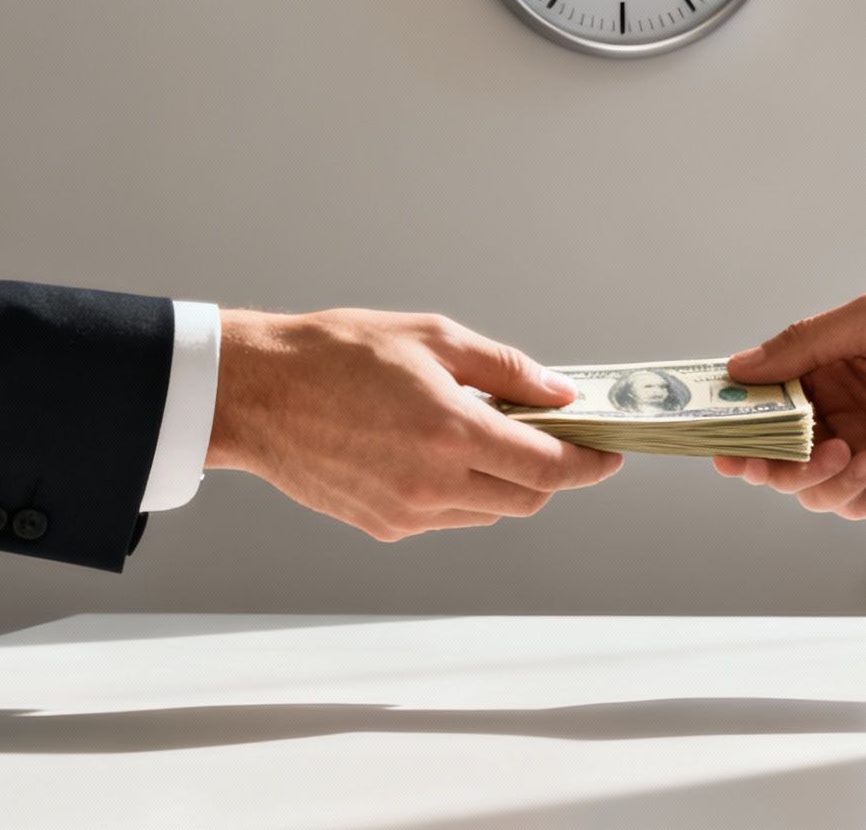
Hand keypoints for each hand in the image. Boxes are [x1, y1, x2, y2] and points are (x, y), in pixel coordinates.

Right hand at [205, 309, 622, 540]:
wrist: (257, 393)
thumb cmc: (336, 354)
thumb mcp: (433, 338)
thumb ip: (507, 370)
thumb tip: (561, 394)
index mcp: (453, 433)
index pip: (550, 468)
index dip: (590, 464)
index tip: (609, 453)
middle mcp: (434, 485)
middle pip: (528, 498)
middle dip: (550, 471)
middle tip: (548, 434)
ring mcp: (407, 514)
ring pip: (489, 512)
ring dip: (502, 481)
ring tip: (476, 433)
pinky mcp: (383, 527)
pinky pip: (446, 517)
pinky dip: (459, 491)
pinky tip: (432, 451)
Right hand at [715, 292, 865, 518]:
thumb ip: (804, 344)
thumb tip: (738, 368)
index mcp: (826, 364)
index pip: (761, 391)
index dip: (729, 407)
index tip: (703, 420)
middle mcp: (837, 408)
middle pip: (770, 445)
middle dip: (752, 454)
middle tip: (743, 457)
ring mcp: (861, 449)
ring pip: (800, 482)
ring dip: (803, 474)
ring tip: (837, 451)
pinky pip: (843, 502)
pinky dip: (842, 489)